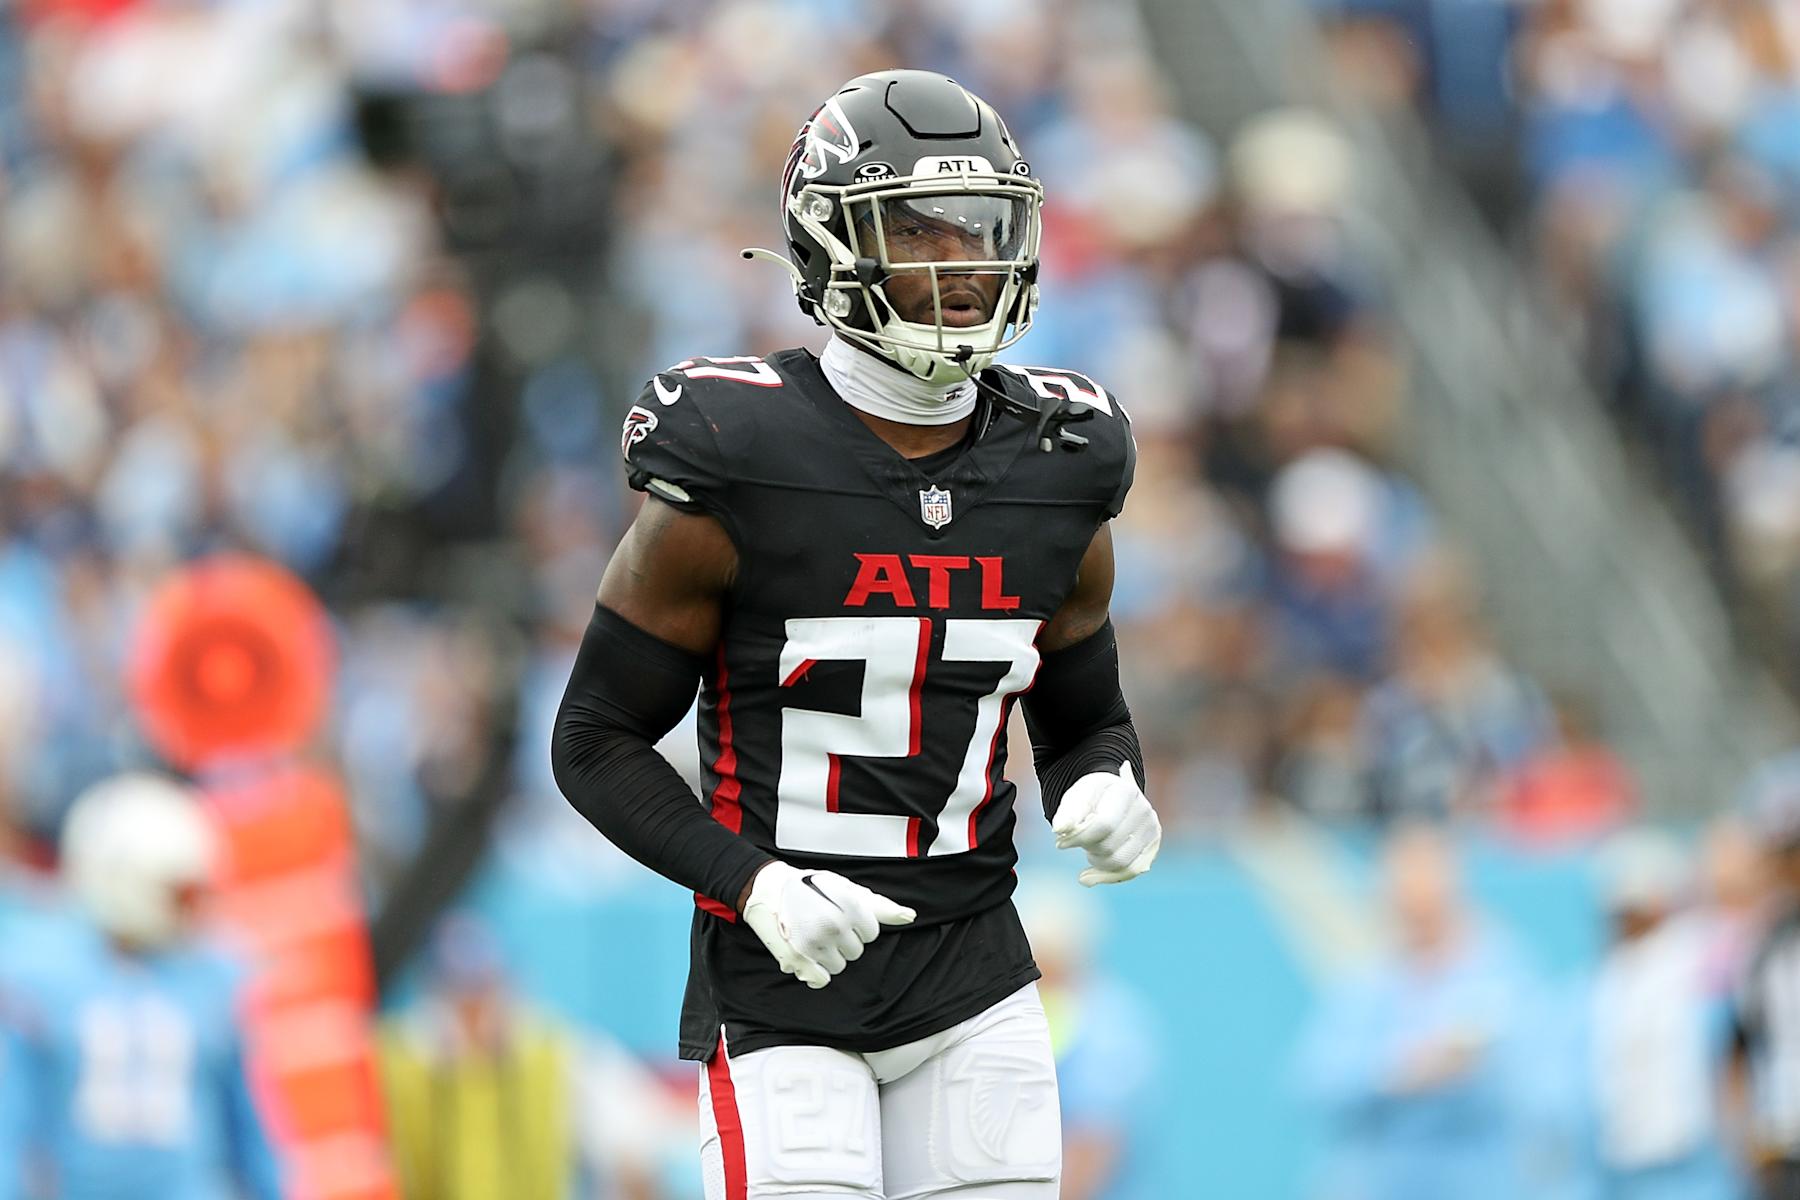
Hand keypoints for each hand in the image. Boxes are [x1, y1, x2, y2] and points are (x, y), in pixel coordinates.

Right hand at [740, 861, 915, 987]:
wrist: (769, 888)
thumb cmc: (811, 887)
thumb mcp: (847, 888)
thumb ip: (880, 906)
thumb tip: (910, 916)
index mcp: (850, 906)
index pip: (871, 934)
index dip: (857, 925)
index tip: (840, 914)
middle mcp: (834, 925)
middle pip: (856, 952)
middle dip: (844, 941)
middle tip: (824, 924)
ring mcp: (815, 943)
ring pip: (839, 967)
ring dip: (829, 956)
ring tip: (814, 936)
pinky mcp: (798, 958)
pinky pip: (821, 980)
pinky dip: (816, 972)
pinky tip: (807, 955)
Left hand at [1051, 762, 1160, 885]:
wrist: (1111, 796)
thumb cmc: (1091, 797)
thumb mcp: (1076, 796)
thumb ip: (1067, 812)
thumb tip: (1059, 829)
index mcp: (1125, 791)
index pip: (1103, 825)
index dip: (1079, 838)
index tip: (1060, 842)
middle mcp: (1144, 810)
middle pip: (1110, 846)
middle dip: (1087, 848)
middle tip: (1077, 841)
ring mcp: (1151, 829)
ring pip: (1120, 863)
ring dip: (1096, 862)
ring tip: (1089, 849)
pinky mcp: (1152, 846)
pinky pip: (1130, 871)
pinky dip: (1107, 876)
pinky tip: (1091, 874)